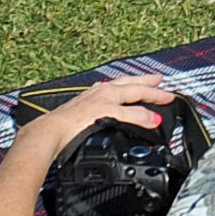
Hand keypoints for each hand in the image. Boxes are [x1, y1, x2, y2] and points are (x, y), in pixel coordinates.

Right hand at [18, 77, 172, 164]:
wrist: (47, 133)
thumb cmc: (56, 130)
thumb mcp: (77, 119)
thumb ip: (89, 119)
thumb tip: (93, 126)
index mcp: (94, 93)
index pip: (119, 85)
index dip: (135, 83)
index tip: (147, 81)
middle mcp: (100, 92)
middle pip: (132, 84)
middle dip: (150, 83)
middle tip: (165, 84)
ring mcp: (104, 100)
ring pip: (135, 94)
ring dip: (153, 96)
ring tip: (168, 99)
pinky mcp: (105, 111)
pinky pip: (130, 113)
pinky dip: (144, 116)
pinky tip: (155, 120)